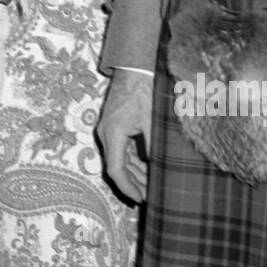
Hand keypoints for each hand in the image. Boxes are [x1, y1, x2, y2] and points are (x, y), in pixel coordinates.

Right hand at [96, 70, 154, 202]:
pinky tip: (148, 167)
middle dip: (134, 183)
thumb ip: (154, 147)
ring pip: (119, 159)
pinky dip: (134, 160)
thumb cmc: (144, 90)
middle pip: (117, 167)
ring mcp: (108, 129)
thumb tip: (160, 170)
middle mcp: (106, 133)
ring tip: (152, 185)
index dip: (128, 187)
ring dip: (134, 172)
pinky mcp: (114, 125)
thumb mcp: (152, 121)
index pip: (116, 170)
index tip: (141, 199)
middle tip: (151, 196)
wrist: (135, 67)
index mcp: (113, 133)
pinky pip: (122, 149)